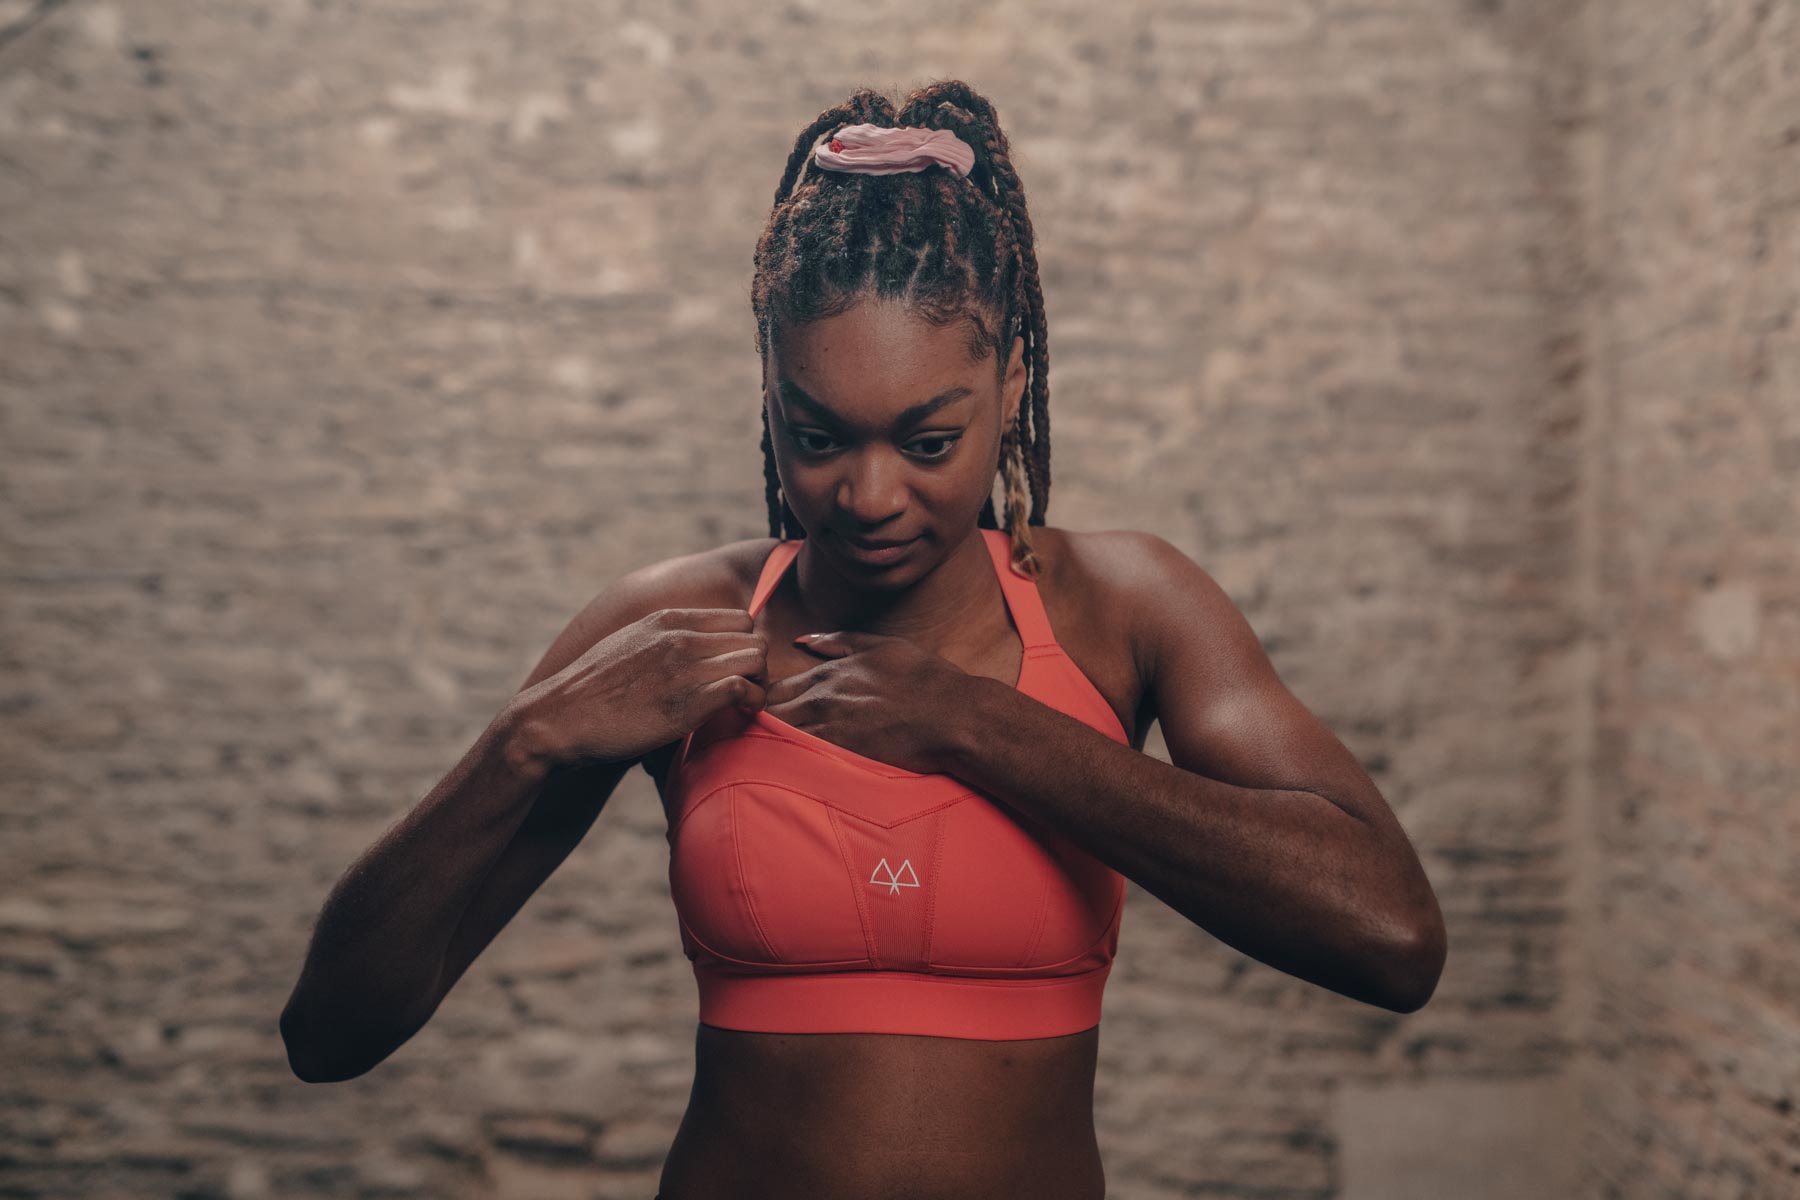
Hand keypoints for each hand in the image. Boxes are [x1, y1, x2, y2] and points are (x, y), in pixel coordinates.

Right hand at [509, 608, 767, 771]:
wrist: (558, 719)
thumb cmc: (590, 691)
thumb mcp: (626, 645)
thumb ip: (659, 640)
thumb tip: (683, 649)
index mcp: (667, 619)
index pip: (738, 617)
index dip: (745, 644)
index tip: (736, 668)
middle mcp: (680, 637)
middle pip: (753, 637)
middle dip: (757, 665)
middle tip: (745, 690)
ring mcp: (685, 667)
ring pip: (756, 659)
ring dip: (758, 684)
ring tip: (743, 704)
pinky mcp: (689, 702)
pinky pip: (745, 689)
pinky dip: (751, 703)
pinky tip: (737, 715)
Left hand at [763, 630, 973, 774]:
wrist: (952, 716)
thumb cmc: (922, 679)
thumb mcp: (880, 646)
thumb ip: (837, 643)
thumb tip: (801, 641)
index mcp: (828, 673)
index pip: (772, 686)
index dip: (761, 697)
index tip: (759, 705)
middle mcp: (823, 700)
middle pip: (768, 712)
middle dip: (757, 719)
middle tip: (754, 730)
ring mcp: (831, 730)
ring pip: (778, 735)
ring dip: (769, 740)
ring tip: (763, 750)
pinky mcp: (842, 756)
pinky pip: (799, 759)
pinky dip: (788, 759)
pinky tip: (786, 765)